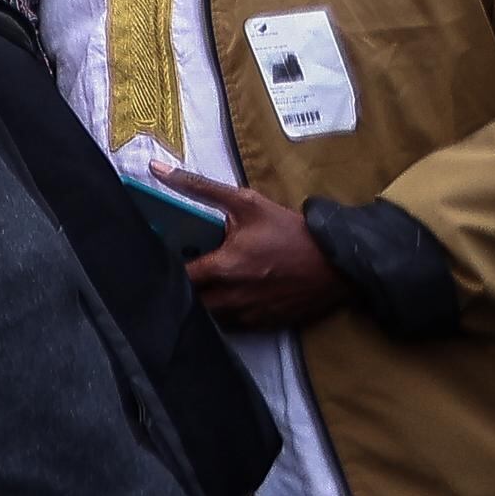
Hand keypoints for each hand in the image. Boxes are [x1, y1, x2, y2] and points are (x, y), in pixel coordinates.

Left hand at [166, 168, 347, 328]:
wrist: (338, 262)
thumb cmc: (291, 231)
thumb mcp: (245, 202)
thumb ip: (197, 186)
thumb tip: (156, 168)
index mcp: (223, 268)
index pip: (178, 277)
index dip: (164, 269)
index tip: (162, 258)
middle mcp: (232, 298)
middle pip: (190, 302)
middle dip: (182, 289)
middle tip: (185, 271)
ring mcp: (249, 315)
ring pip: (210, 318)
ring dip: (203, 304)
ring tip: (206, 284)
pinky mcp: (265, 325)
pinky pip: (232, 327)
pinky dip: (225, 315)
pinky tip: (229, 296)